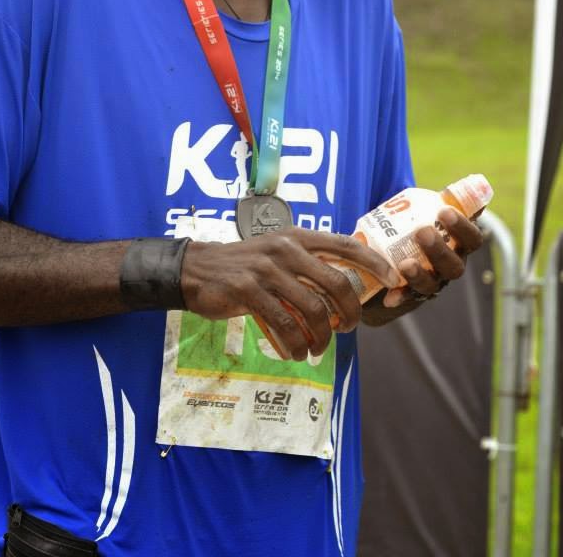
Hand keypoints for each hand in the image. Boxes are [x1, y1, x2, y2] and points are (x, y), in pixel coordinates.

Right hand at [181, 227, 399, 360]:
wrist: (197, 270)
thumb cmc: (244, 265)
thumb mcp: (277, 252)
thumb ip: (307, 263)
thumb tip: (344, 287)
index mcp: (298, 237)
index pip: (346, 244)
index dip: (375, 263)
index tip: (393, 280)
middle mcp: (286, 249)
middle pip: (337, 283)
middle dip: (351, 313)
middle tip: (349, 329)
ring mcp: (268, 269)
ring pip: (313, 310)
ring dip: (322, 337)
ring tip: (317, 348)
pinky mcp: (249, 291)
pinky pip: (285, 325)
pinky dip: (294, 345)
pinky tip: (294, 352)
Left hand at [382, 207, 483, 307]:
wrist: (392, 255)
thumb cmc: (415, 227)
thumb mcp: (428, 211)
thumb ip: (445, 200)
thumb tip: (475, 181)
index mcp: (459, 246)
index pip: (472, 240)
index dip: (462, 227)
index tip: (444, 211)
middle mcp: (449, 267)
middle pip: (454, 266)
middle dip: (440, 250)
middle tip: (422, 232)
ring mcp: (431, 283)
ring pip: (431, 285)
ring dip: (419, 275)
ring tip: (405, 263)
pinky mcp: (410, 294)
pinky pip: (406, 299)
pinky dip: (398, 297)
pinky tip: (389, 298)